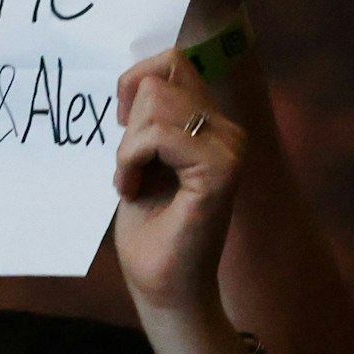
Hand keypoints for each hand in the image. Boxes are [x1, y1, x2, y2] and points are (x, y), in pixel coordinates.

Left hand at [112, 54, 245, 319]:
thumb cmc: (151, 229)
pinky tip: (132, 190)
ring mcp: (229, 148)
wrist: (164, 290)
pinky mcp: (221, 170)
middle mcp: (228, 131)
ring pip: (156, 100)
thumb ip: (150, 116)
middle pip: (159, 77)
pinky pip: (158, 133)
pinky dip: (130, 159)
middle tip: (131, 168)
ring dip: (128, 144)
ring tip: (132, 181)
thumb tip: (137, 75)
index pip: (172, 63)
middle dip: (129, 122)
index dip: (134, 84)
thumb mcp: (143, 156)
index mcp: (213, 125)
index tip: (123, 128)